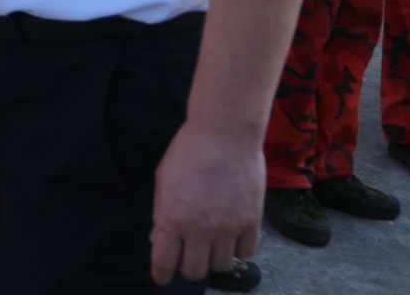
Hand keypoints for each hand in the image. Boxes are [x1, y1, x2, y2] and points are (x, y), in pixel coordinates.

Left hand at [151, 117, 262, 285]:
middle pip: (194, 271)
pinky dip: (238, 249)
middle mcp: (199, 229)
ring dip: (213, 258)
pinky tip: (232, 237)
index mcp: (172, 219)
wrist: (224, 132)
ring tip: (211, 244)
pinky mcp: (250, 222)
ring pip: (221, 265)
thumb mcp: (164, 179)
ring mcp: (227, 228)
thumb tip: (158, 239)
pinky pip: (246, 252)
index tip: (162, 277)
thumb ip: (161, 212)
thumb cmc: (188, 151)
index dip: (161, 274)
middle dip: (187, 266)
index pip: (164, 263)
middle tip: (188, 255)